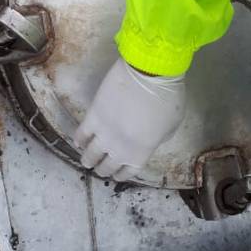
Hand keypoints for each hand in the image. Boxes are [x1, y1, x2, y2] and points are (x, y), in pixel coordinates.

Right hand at [73, 58, 185, 181]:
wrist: (149, 75)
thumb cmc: (168, 99)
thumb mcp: (171, 127)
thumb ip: (158, 139)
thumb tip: (149, 140)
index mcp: (140, 154)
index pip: (127, 172)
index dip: (120, 174)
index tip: (116, 174)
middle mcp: (119, 149)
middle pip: (106, 166)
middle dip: (103, 169)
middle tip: (100, 168)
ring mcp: (104, 134)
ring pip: (90, 154)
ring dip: (88, 159)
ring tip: (86, 161)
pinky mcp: (92, 117)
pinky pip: (81, 134)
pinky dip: (79, 140)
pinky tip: (78, 142)